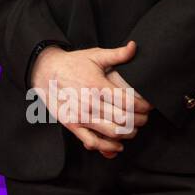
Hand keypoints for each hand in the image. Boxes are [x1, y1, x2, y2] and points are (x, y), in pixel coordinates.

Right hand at [31, 41, 145, 157]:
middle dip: (140, 121)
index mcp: (97, 86)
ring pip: (113, 133)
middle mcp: (90, 103)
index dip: (144, 107)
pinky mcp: (72, 125)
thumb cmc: (72, 63)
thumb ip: (117, 54)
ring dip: (128, 133)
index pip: (129, 102)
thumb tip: (134, 47)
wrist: (45, 72)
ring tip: (133, 128)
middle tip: (144, 117)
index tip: (148, 106)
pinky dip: (108, 147)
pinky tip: (117, 145)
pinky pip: (92, 142)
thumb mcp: (95, 55)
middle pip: (124, 120)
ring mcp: (81, 116)